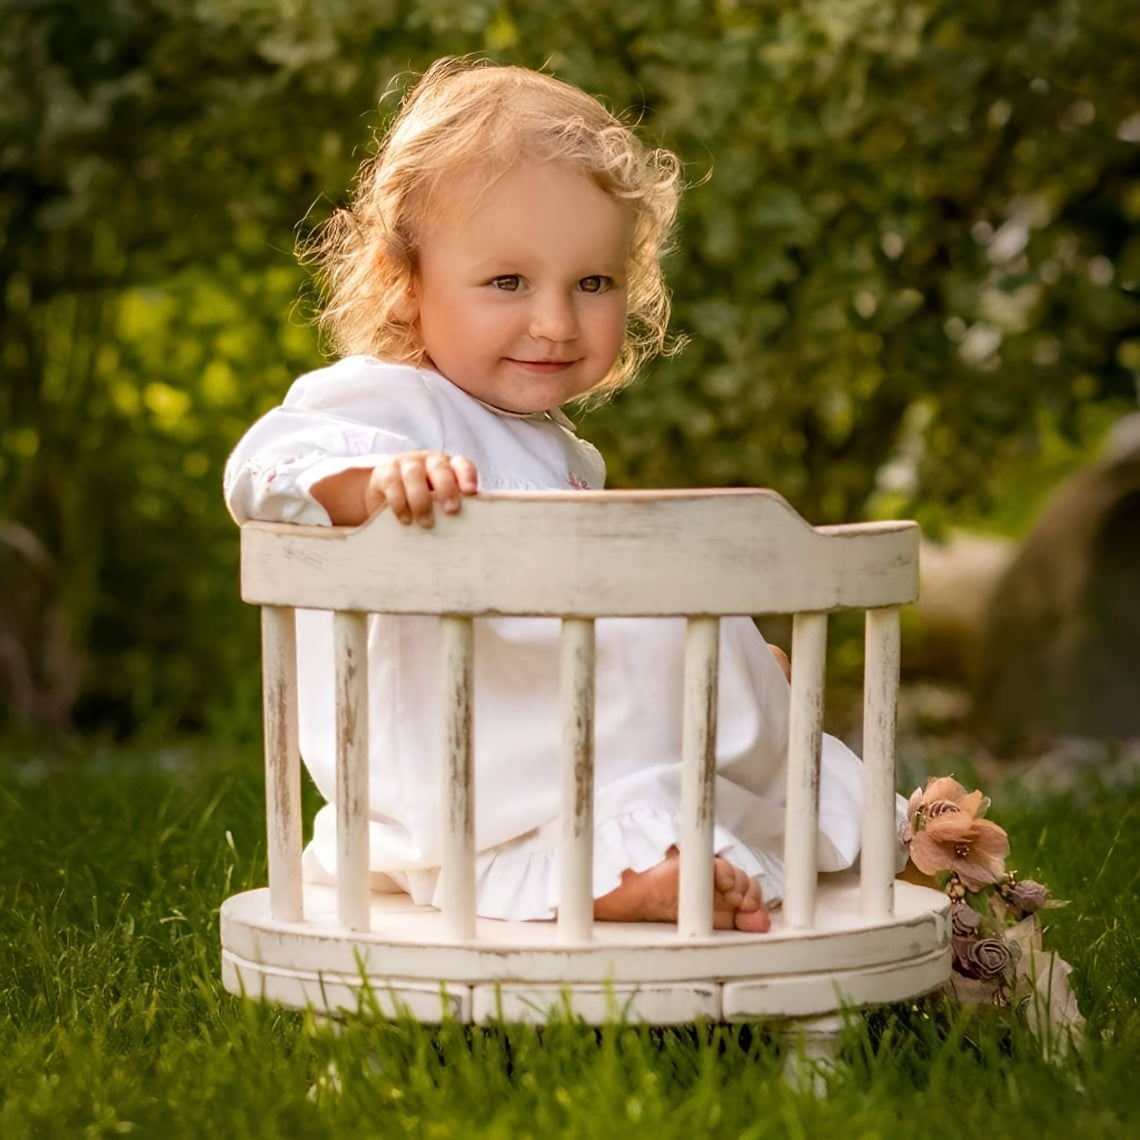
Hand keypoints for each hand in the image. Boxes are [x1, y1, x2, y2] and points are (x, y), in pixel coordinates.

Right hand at [311, 451, 477, 526]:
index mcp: (449, 466)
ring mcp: (406, 463)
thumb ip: (454, 506)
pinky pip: (392, 484)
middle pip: (439, 467)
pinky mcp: (385, 472)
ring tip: (426, 523)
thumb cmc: (424, 502)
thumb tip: (475, 529)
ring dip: (421, 500)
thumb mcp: (440, 501)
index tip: (471, 492)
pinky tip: (405, 520)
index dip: (467, 476)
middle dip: (446, 488)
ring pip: (414, 475)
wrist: (385, 496)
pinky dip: (399, 503)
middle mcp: (428, 460)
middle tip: (451, 511)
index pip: (461, 464)